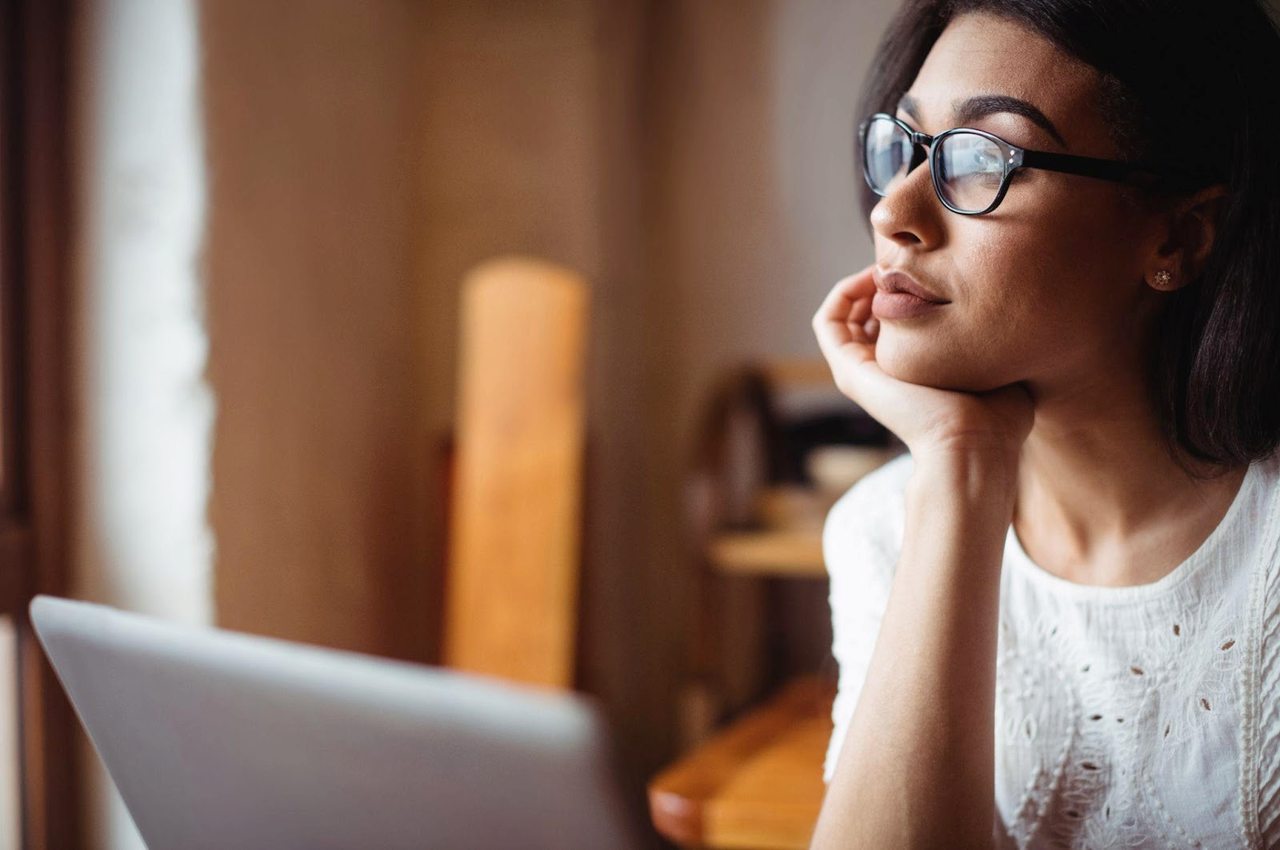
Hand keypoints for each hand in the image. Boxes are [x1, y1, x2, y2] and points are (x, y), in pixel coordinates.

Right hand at [811, 263, 1034, 461]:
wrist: (974, 441)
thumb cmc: (997, 414)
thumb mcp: (993, 363)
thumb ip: (987, 339)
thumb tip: (1004, 310)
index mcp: (912, 374)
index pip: (894, 324)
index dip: (906, 290)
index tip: (930, 270)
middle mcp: (881, 373)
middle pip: (866, 316)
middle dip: (882, 282)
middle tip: (907, 262)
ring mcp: (861, 373)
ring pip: (843, 316)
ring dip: (860, 283)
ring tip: (888, 266)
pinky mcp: (848, 371)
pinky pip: (827, 321)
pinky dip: (843, 292)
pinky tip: (872, 276)